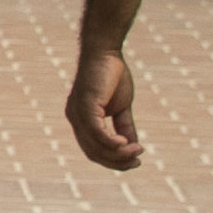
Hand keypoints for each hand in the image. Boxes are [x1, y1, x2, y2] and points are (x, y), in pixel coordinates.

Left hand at [65, 43, 144, 170]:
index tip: (135, 161)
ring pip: (95, 146)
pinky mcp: (84, 105)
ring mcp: (77, 113)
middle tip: (137, 161)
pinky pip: (96, 132)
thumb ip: (124, 126)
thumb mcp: (121, 107)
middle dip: (116, 162)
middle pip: (93, 153)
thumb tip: (134, 146)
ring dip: (118, 154)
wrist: (105, 51)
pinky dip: (112, 142)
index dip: (113, 161)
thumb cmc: (112, 76)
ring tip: (137, 151)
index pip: (93, 151)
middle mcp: (74, 119)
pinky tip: (126, 144)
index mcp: (81, 120)